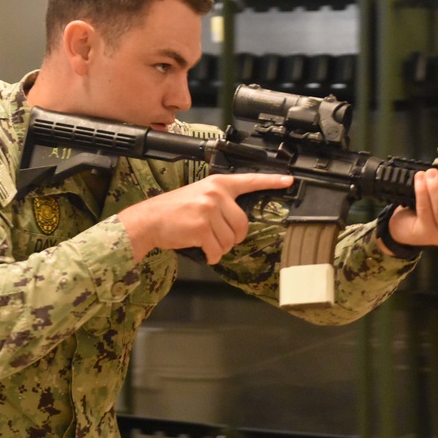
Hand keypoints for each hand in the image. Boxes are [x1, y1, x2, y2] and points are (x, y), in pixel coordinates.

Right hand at [118, 173, 294, 263]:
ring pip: (230, 240)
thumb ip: (220, 201)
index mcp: (217, 184)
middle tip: (217, 238)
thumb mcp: (199, 195)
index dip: (271, 182)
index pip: (250, 181)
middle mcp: (215, 194)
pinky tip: (201, 251)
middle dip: (233, 238)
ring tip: (204, 241)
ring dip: (220, 248)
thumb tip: (239, 221)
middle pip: (242, 224)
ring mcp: (208, 210)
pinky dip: (211, 256)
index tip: (288, 181)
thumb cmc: (173, 211)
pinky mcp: (201, 228)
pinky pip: (217, 250)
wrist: (149, 219)